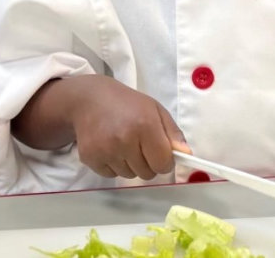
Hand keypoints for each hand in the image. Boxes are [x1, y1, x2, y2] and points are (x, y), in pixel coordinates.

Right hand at [67, 76, 189, 179]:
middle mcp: (125, 140)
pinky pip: (111, 175)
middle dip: (147, 163)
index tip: (160, 153)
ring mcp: (106, 150)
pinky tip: (109, 148)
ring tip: (122, 144)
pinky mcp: (90, 158)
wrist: (87, 99)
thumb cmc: (126, 104)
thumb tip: (186, 154)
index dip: (164, 161)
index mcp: (145, 125)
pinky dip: (113, 166)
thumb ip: (172, 133)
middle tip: (139, 145)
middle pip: (147, 174)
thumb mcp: (155, 110)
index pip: (163, 164)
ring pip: (129, 176)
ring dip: (130, 165)